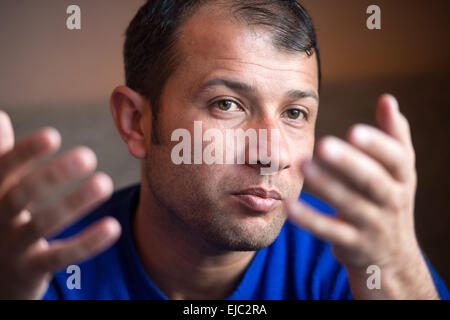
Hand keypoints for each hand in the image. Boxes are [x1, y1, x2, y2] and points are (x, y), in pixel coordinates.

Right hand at [0, 110, 120, 298]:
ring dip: (73, 203)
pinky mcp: (31, 271)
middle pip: (21, 196)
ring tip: (104, 183)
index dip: (25, 153)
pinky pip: (60, 257)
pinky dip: (87, 243)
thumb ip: (0, 158)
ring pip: (41, 225)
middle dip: (53, 176)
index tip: (53, 136)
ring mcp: (12, 248)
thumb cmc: (0, 220)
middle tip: (88, 156)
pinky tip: (113, 227)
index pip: (3, 170)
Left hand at [286, 94, 438, 298]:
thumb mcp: (399, 171)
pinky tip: (289, 205)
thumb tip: (387, 99)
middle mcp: (392, 201)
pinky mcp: (353, 244)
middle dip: (349, 163)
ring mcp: (373, 225)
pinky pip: (330, 232)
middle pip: (373, 182)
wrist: (391, 255)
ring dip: (327, 186)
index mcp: (402, 178)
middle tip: (323, 144)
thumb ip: (393, 135)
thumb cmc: (389, 199)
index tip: (353, 130)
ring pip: (351, 205)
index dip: (377, 145)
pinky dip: (310, 219)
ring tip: (303, 165)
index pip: (396, 159)